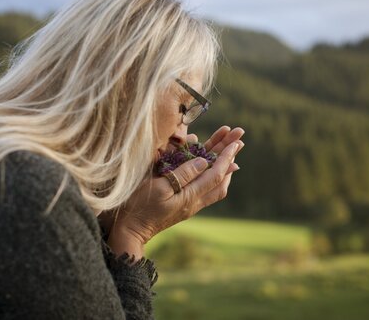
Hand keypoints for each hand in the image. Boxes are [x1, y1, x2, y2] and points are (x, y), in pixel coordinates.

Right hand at [106, 126, 244, 258]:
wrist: (130, 230)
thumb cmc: (140, 206)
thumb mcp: (160, 187)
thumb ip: (183, 174)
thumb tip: (204, 161)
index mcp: (190, 196)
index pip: (215, 174)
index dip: (226, 156)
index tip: (235, 141)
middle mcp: (195, 202)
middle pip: (220, 178)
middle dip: (229, 157)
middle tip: (238, 139)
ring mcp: (190, 205)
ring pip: (215, 185)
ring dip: (224, 166)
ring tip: (229, 150)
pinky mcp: (183, 205)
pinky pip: (206, 189)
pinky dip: (213, 175)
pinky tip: (211, 167)